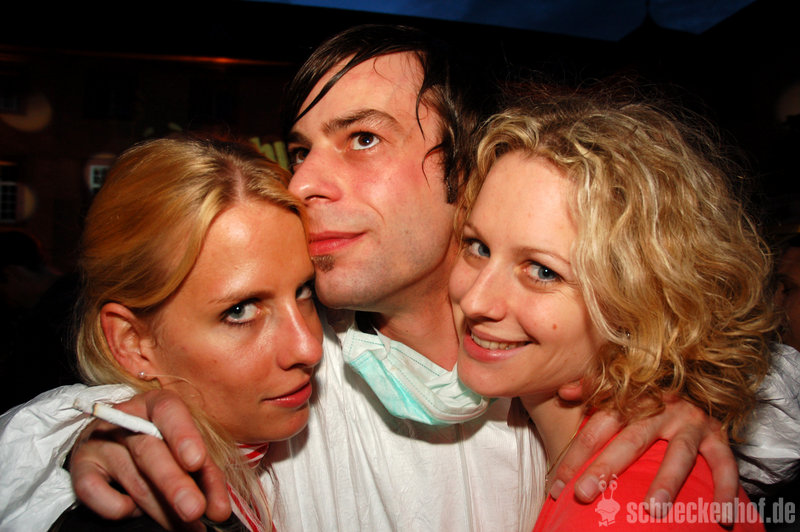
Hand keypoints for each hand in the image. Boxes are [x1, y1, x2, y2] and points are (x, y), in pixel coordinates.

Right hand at [69, 390, 230, 529]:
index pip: (168, 410)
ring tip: (186, 526)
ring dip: (162, 509)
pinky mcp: (82, 467)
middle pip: (149, 450)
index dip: (183, 434)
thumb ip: (203, 472)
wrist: (116, 443)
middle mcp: (125, 418)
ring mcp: (100, 441)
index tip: (197, 462)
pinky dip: (119, 507)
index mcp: (156, 404)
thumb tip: (217, 509)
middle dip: (175, 485)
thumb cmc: (163, 445)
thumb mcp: (186, 448)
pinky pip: (96, 493)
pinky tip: (135, 509)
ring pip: (132, 478)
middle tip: (195, 509)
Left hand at [549, 395, 737, 523]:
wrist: (699, 382)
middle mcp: (660, 408)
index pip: (597, 428)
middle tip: (585, 493)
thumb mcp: (620, 391)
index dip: (575, 456)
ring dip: (666, 481)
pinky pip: (723, 462)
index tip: (557, 485)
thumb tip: (564, 392)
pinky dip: (724, 487)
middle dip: (606, 468)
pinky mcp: (717, 435)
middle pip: (631, 440)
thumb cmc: (649, 398)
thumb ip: (592, 391)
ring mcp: (690, 421)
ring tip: (653, 509)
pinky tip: (720, 514)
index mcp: (631, 400)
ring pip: (678, 452)